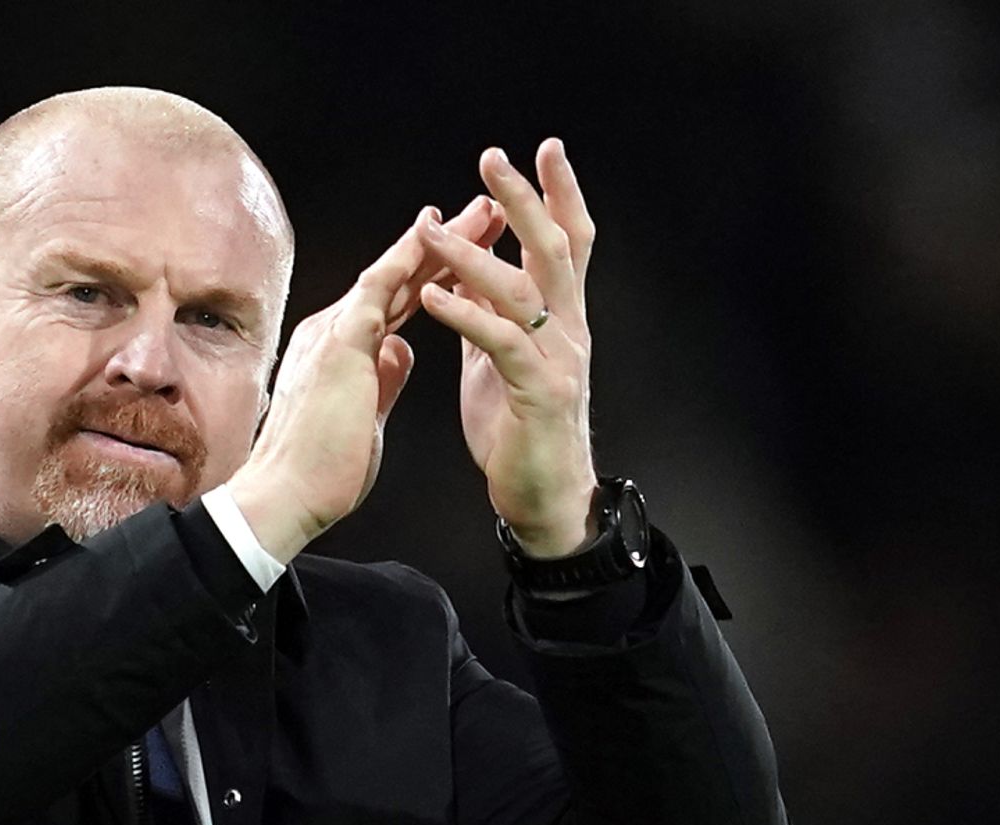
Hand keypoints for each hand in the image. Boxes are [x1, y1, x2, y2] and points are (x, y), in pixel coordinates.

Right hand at [226, 195, 505, 562]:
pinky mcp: (338, 345)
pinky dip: (410, 261)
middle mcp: (333, 328)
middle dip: (447, 242)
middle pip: (398, 275)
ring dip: (440, 239)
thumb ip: (382, 377)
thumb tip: (399, 353)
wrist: (285, 498)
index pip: (396, 298)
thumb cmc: (321, 469)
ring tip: (484, 212)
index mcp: (342, 348)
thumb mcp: (365, 414)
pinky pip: (378, 291)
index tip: (472, 250)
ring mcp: (332, 332)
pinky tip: (439, 237)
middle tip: (490, 212)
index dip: (436, 271)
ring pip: (392, 271)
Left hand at [419, 140, 600, 557]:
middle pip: (552, 249)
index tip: (541, 150)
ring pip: (522, 291)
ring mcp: (558, 360)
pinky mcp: (539, 393)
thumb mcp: (499, 360)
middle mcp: (569, 330)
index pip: (566, 242)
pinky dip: (464, 316)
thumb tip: (469, 272)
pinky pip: (501, 344)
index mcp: (561, 318)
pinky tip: (431, 297)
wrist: (544, 498)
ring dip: (473, 256)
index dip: (557, 195)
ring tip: (430, 229)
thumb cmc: (520, 429)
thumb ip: (492, 315)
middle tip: (492, 158)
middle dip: (522, 200)